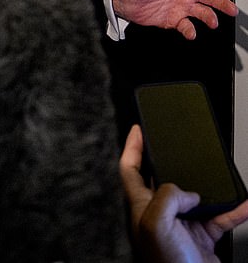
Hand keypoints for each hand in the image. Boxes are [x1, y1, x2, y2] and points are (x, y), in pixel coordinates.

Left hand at [120, 124, 247, 262]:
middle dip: (176, 164)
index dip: (132, 147)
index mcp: (142, 208)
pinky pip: (220, 217)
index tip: (138, 130)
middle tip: (184, 148)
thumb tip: (186, 192)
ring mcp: (182, 225)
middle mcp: (160, 214)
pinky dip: (234, 210)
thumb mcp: (156, 223)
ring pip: (197, 197)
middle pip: (165, 179)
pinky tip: (243, 204)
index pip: (130, 169)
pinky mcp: (203, 237)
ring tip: (221, 176)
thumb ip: (166, 196)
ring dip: (212, 188)